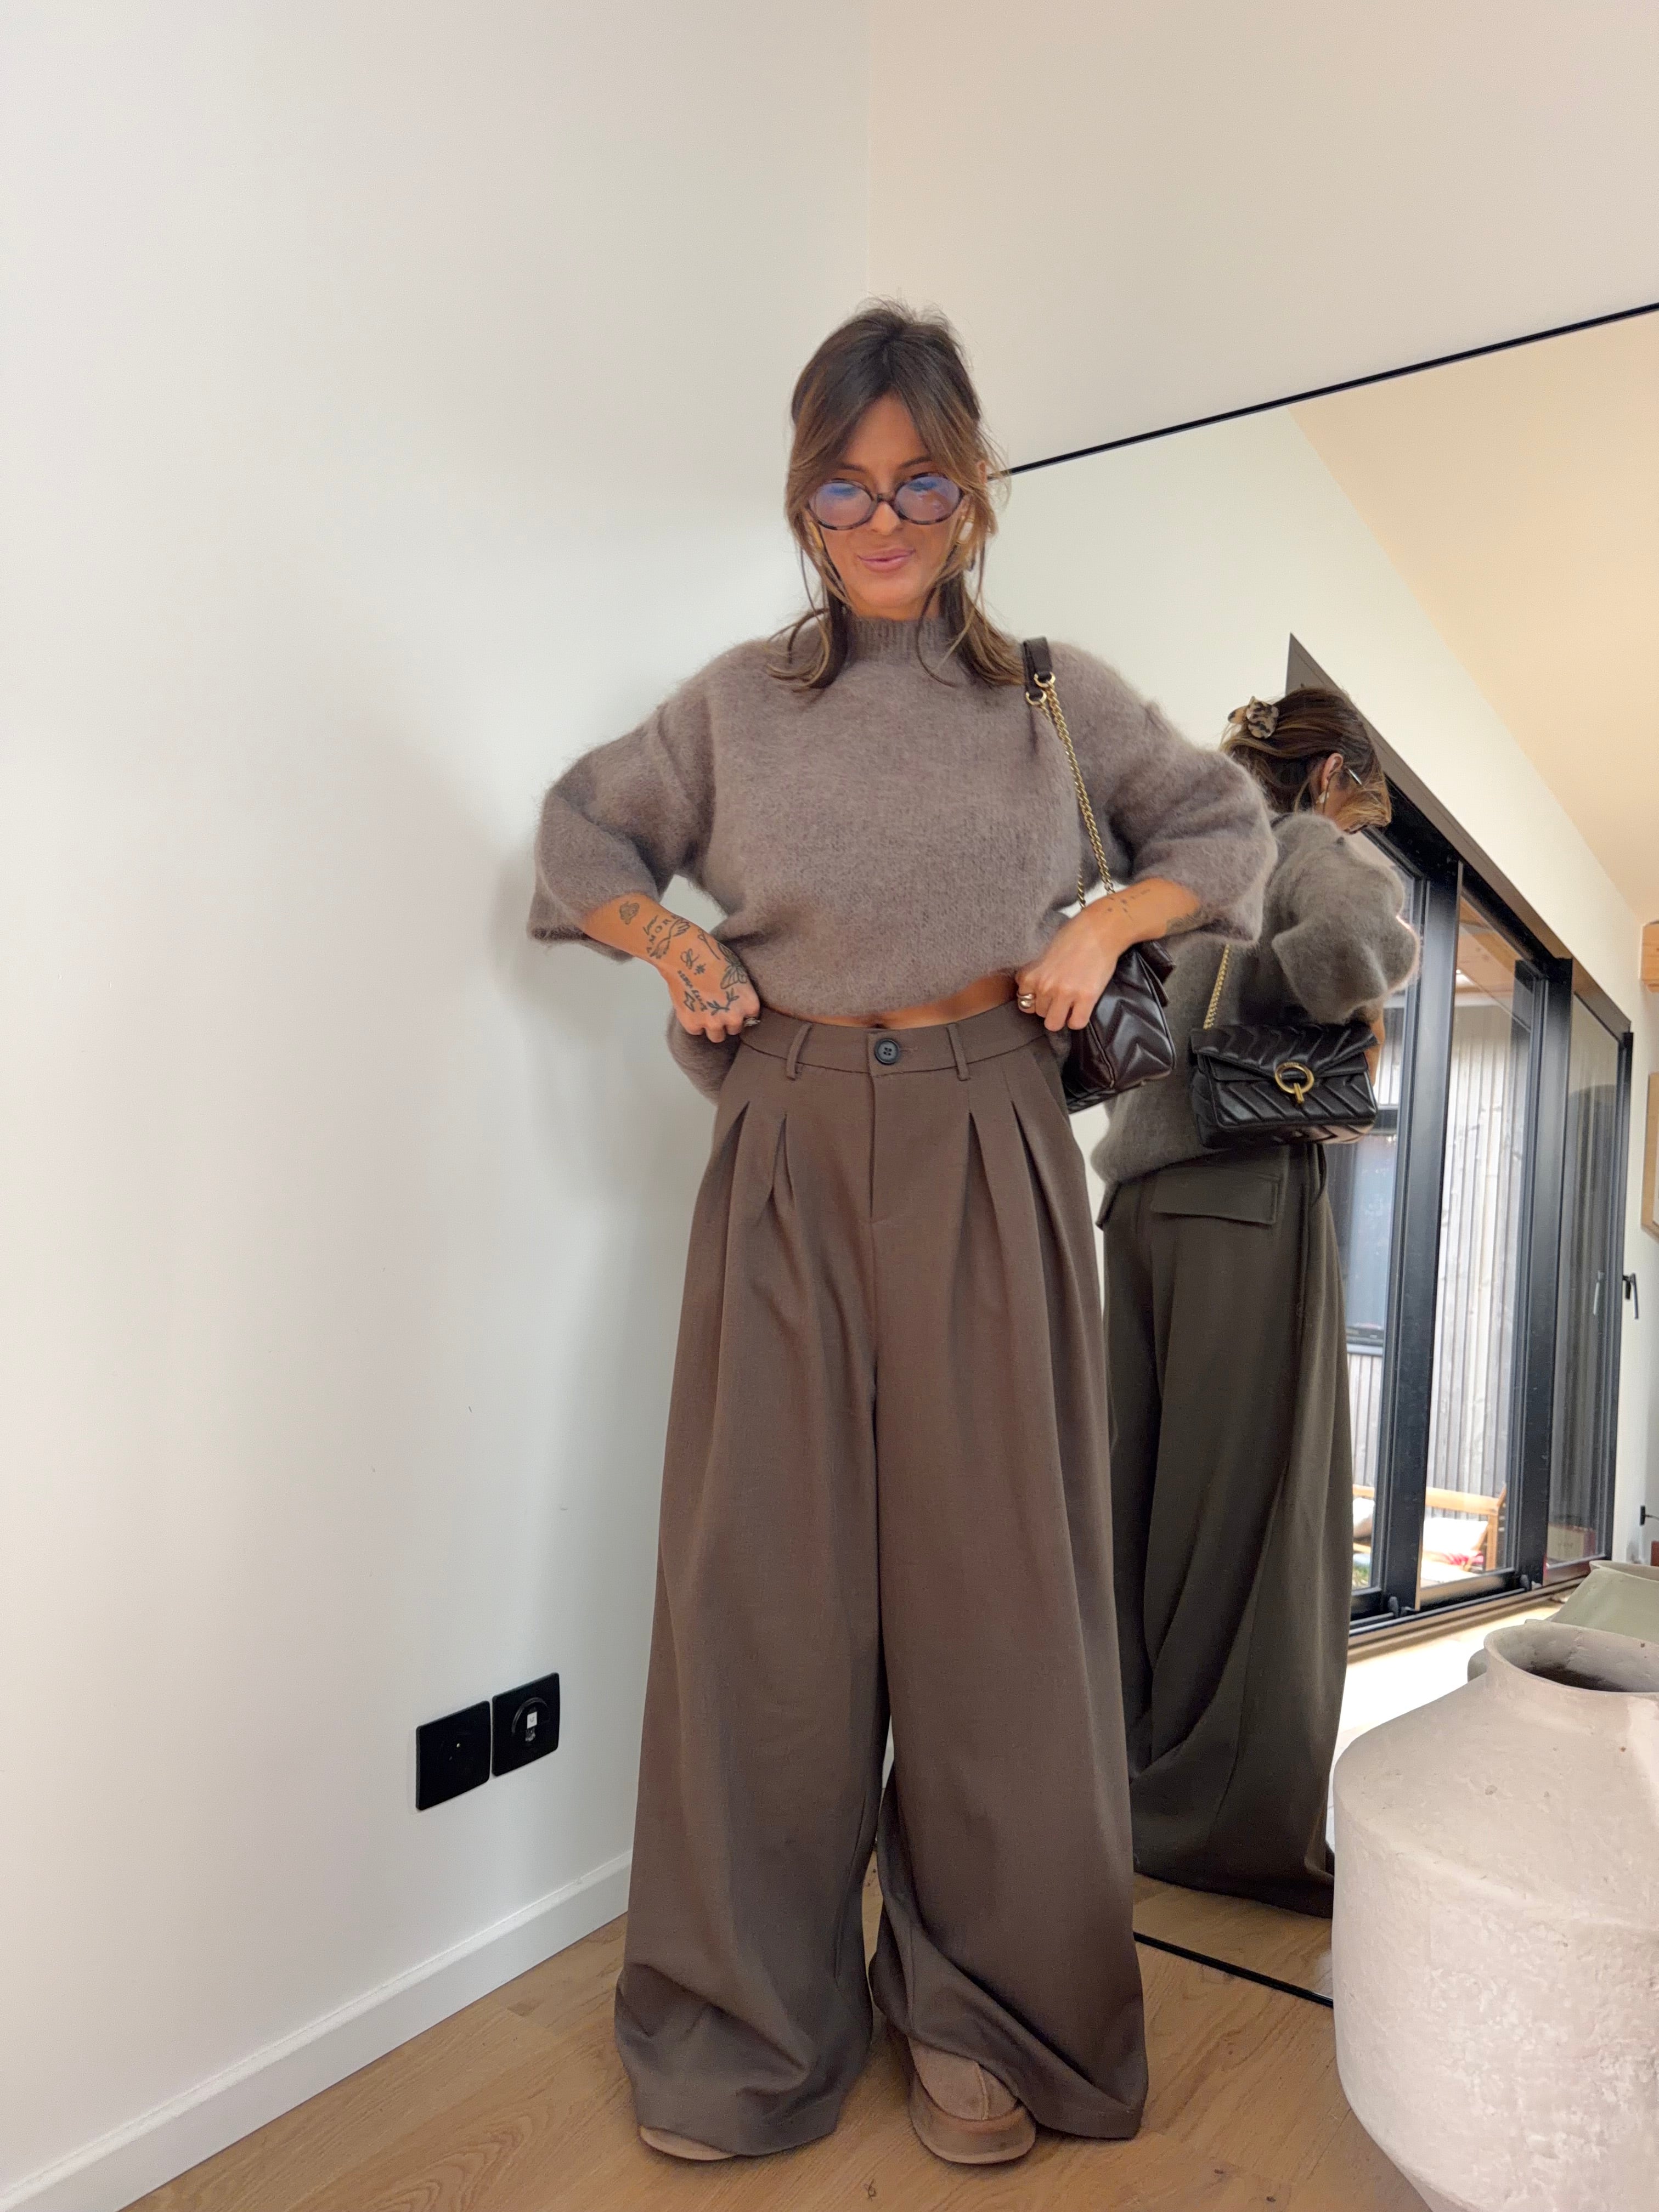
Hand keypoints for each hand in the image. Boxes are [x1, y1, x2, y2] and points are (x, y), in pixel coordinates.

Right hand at [637, 911, 760, 1041]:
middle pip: (734, 1029)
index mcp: (749, 1004)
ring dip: (711, 1026)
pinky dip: (693, 1022)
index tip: (732, 1005)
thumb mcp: (738, 974)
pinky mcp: (692, 1024)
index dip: (740, 1012)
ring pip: (716, 1036)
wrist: (685, 954)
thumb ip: (741, 994)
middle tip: (716, 1006)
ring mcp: (712, 1022)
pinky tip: (691, 1005)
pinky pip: (696, 1031)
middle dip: (726, 1021)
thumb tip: (738, 1004)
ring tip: (704, 1009)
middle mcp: (733, 1017)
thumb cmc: (712, 956)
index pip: (750, 1019)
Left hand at [1015, 903, 1128, 1031]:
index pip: (1023, 1001)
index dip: (1036, 999)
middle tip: (1062, 996)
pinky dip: (1078, 1019)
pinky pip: (1076, 1023)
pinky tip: (1081, 1009)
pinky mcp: (1085, 998)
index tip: (1045, 995)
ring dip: (1062, 1016)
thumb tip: (1034, 989)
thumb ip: (1036, 971)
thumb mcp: (1044, 952)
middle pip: (1039, 1013)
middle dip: (1050, 1007)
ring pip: (1053, 1023)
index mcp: (1032, 974)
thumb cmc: (1074, 935)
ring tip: (1071, 1004)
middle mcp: (1044, 985)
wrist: (1100, 930)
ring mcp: (1064, 993)